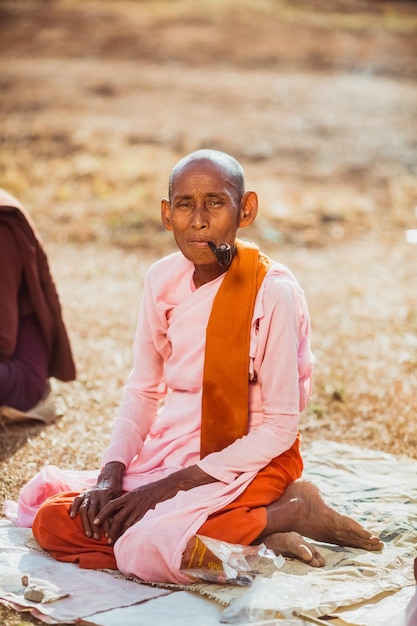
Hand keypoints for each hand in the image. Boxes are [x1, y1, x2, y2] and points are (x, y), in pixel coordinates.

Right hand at [70, 461, 124, 540]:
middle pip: (93, 512)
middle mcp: (96, 494)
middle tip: (97, 538)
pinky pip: (76, 501)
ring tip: (88, 534)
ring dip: (85, 523)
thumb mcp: (118, 499)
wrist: (108, 480)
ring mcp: (88, 494)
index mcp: (106, 494)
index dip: (106, 524)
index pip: (105, 512)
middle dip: (95, 527)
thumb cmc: (115, 493)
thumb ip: (116, 509)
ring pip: (84, 509)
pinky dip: (73, 508)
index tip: (108, 535)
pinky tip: (72, 517)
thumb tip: (117, 526)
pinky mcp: (82, 494)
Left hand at [94, 465, 216, 544]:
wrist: (168, 485)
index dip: (102, 514)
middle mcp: (132, 501)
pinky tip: (127, 538)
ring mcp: (140, 507)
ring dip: (118, 533)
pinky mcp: (147, 512)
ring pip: (125, 522)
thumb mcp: (139, 492)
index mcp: (129, 495)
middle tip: (105, 538)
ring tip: (113, 542)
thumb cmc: (154, 489)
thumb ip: (130, 500)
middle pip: (116, 517)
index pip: (111, 505)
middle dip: (109, 528)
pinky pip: (136, 524)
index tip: (96, 522)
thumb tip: (123, 509)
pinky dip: (130, 531)